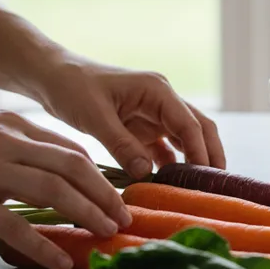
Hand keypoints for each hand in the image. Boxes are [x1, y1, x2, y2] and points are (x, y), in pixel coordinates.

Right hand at [0, 106, 131, 268]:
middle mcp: (7, 143)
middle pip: (74, 167)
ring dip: (87, 214)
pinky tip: (60, 261)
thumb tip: (47, 170)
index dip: (100, 175)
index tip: (118, 196)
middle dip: (106, 195)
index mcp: (13, 126)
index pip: (71, 149)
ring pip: (53, 191)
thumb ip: (14, 146)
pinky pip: (14, 226)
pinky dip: (43, 245)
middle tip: (125, 218)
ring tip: (107, 234)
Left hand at [32, 56, 225, 179]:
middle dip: (210, 156)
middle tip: (217, 187)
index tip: (206, 178)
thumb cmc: (72, 87)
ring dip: (193, 163)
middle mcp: (163, 101)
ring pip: (185, 140)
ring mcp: (154, 115)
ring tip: (199, 191)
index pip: (189, 124)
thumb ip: (122, 145)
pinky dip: (170, 167)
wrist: (53, 77)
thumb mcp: (95, 116)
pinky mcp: (142, 128)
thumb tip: (146, 174)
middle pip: (198, 130)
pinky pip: (164, 149)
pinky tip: (171, 187)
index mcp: (158, 90)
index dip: (201, 152)